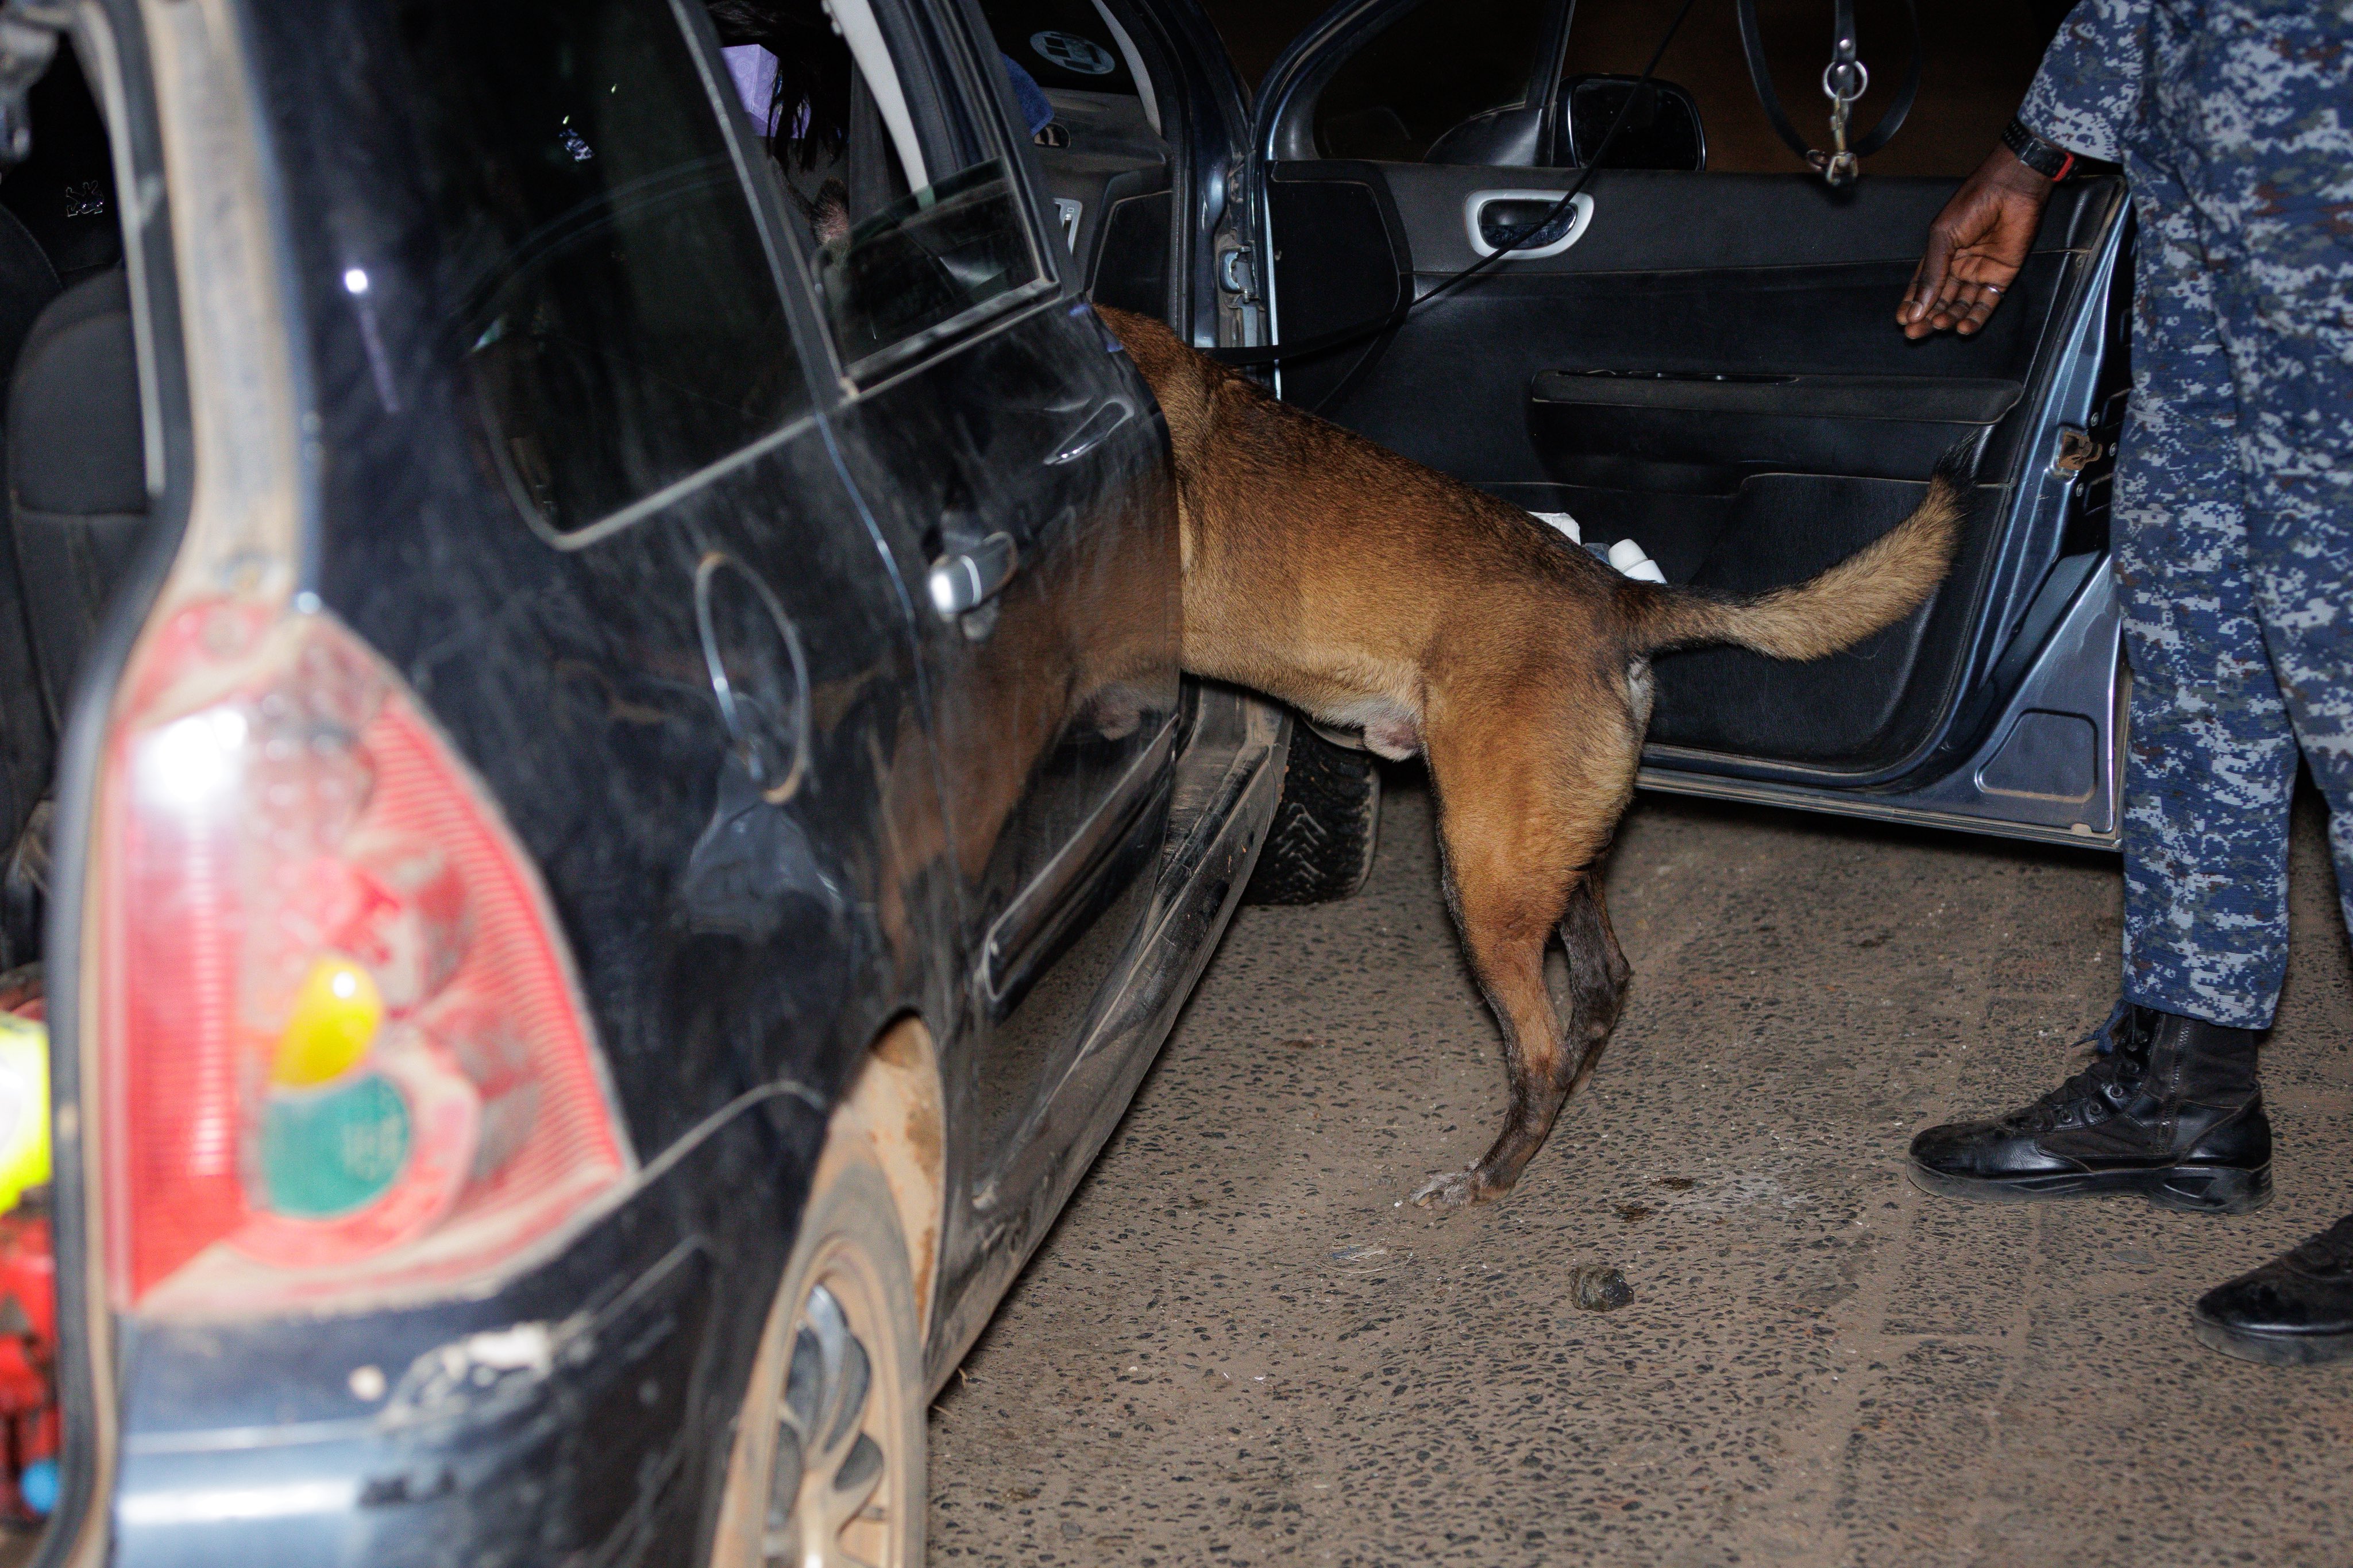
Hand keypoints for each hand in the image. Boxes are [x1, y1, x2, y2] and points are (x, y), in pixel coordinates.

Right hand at [1897, 145, 2054, 338]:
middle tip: (1915, 332)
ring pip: (1961, 304)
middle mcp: (1959, 266)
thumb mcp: (1942, 237)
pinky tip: (1963, 327)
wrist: (2011, 190)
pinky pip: (1987, 303)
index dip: (1912, 304)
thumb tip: (1916, 307)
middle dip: (1927, 317)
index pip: (1922, 286)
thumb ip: (1931, 273)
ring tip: (1939, 325)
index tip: (1902, 320)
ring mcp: (1980, 272)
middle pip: (1940, 300)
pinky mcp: (2002, 276)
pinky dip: (1976, 318)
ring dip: (1949, 318)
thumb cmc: (1973, 203)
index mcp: (1940, 253)